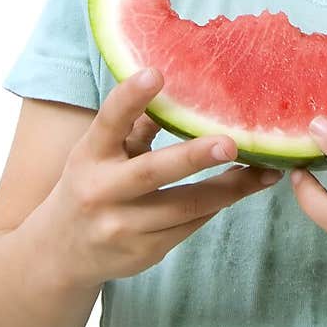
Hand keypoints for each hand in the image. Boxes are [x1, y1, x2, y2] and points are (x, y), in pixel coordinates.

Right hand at [42, 69, 282, 287]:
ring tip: (264, 171)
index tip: (156, 73)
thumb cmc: (92, 184)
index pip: (109, 122)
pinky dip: (216, 207)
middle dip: (194, 157)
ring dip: (230, 188)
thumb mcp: (100, 152)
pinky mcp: (143, 253)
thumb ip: (134, 124)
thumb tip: (176, 85)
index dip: (130, 97)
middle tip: (232, 143)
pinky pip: (189, 226)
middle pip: (153, 172)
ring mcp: (122, 226)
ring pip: (185, 206)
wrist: (61, 254)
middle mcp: (101, 190)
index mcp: (90, 155)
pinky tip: (240, 191)